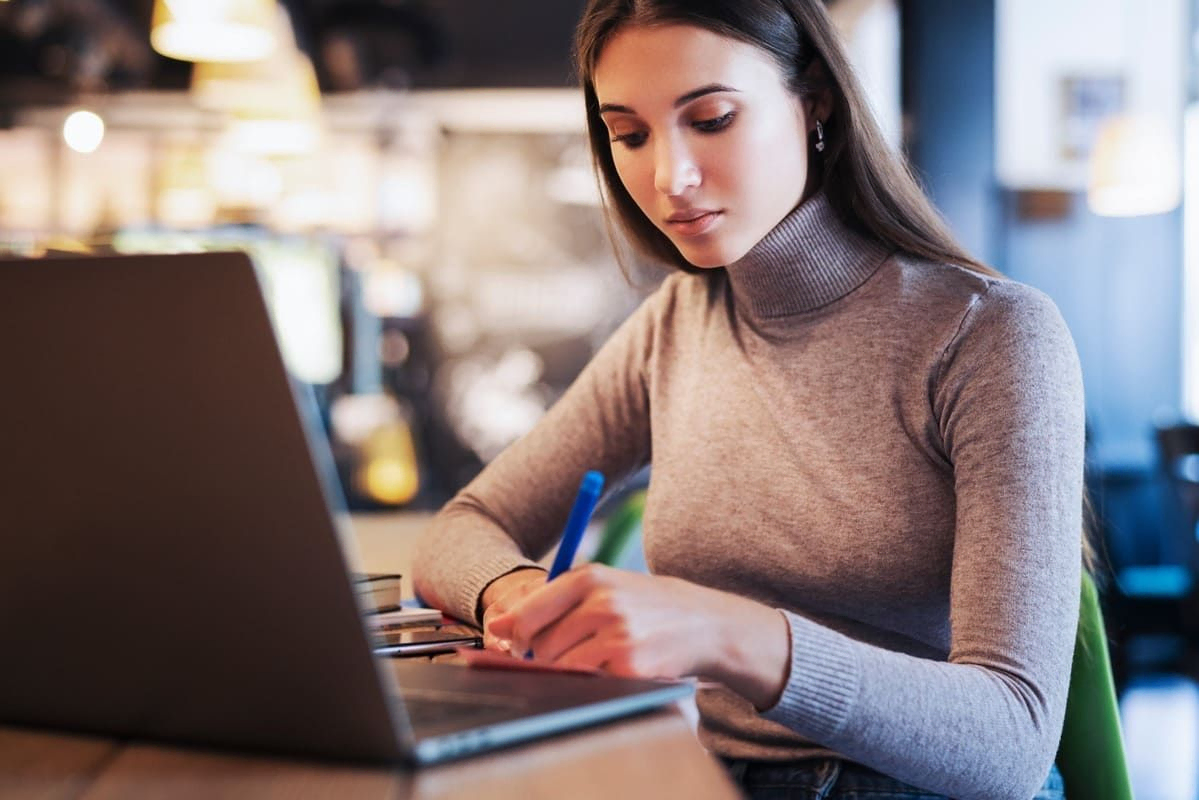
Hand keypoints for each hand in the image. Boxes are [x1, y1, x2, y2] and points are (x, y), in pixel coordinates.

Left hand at [486, 563, 790, 706]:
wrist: (709, 625)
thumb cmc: (652, 606)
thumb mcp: (610, 586)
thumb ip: (558, 600)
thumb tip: (499, 624)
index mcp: (592, 577)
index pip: (531, 608)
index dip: (511, 630)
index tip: (505, 639)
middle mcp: (602, 603)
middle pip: (541, 642)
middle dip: (540, 654)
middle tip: (557, 653)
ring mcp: (617, 636)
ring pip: (561, 664)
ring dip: (565, 668)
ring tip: (591, 656)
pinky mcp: (629, 666)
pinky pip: (588, 681)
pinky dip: (592, 679)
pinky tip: (611, 666)